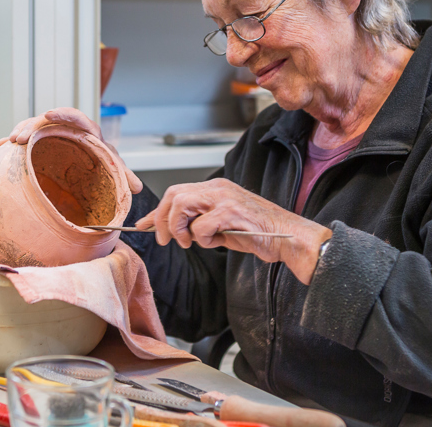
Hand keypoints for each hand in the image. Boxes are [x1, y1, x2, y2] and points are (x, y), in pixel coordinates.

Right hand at [0, 107, 142, 193]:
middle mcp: (68, 129)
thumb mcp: (114, 170)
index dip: (63, 115)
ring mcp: (52, 135)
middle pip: (48, 122)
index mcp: (87, 132)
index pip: (76, 118)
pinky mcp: (40, 144)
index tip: (49, 114)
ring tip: (8, 142)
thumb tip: (138, 189)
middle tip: (19, 138)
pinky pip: (24, 140)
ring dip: (20, 132)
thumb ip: (124, 175)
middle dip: (32, 126)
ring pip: (34, 127)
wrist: (93, 168)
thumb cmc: (104, 165)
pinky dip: (9, 143)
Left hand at [135, 178, 331, 283]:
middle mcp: (218, 188)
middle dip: (163, 220)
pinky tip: (218, 242)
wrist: (288, 237)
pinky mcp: (232, 213)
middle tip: (168, 241)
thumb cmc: (256, 232)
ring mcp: (225, 198)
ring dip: (180, 228)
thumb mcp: (220, 226)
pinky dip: (203, 239)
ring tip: (191, 242)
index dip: (157, 211)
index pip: (176, 192)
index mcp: (215, 188)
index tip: (142, 225)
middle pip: (174, 195)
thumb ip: (196, 223)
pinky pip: (201, 226)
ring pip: (182, 205)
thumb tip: (166, 230)